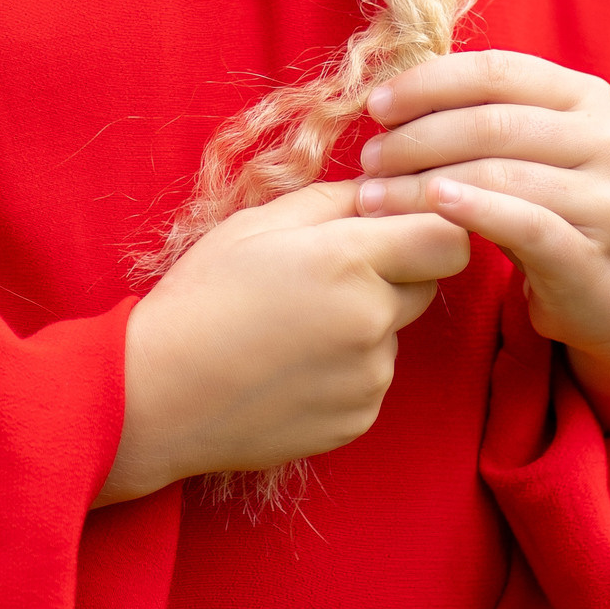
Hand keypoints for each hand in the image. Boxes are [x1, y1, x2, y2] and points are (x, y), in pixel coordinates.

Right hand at [95, 180, 469, 504]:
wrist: (159, 393)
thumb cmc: (203, 295)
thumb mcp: (260, 223)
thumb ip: (337, 199)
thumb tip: (387, 190)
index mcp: (349, 261)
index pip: (450, 237)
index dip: (432, 223)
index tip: (397, 221)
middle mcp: (371, 321)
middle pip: (429, 282)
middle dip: (395, 267)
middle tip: (328, 269)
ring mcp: (369, 377)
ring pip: (395, 330)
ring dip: (366, 318)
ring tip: (294, 323)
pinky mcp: (358, 418)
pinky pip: (372, 376)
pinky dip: (347, 364)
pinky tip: (291, 362)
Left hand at [354, 51, 609, 434]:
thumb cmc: (556, 206)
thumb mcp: (535, 148)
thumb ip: (484, 114)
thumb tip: (393, 96)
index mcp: (587, 96)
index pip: (495, 71)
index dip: (429, 83)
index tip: (376, 105)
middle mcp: (606, 138)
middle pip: (491, 123)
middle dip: (417, 138)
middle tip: (368, 160)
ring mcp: (607, 197)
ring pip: (499, 174)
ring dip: (423, 183)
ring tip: (376, 196)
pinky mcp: (593, 254)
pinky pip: (525, 225)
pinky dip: (474, 211)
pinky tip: (433, 207)